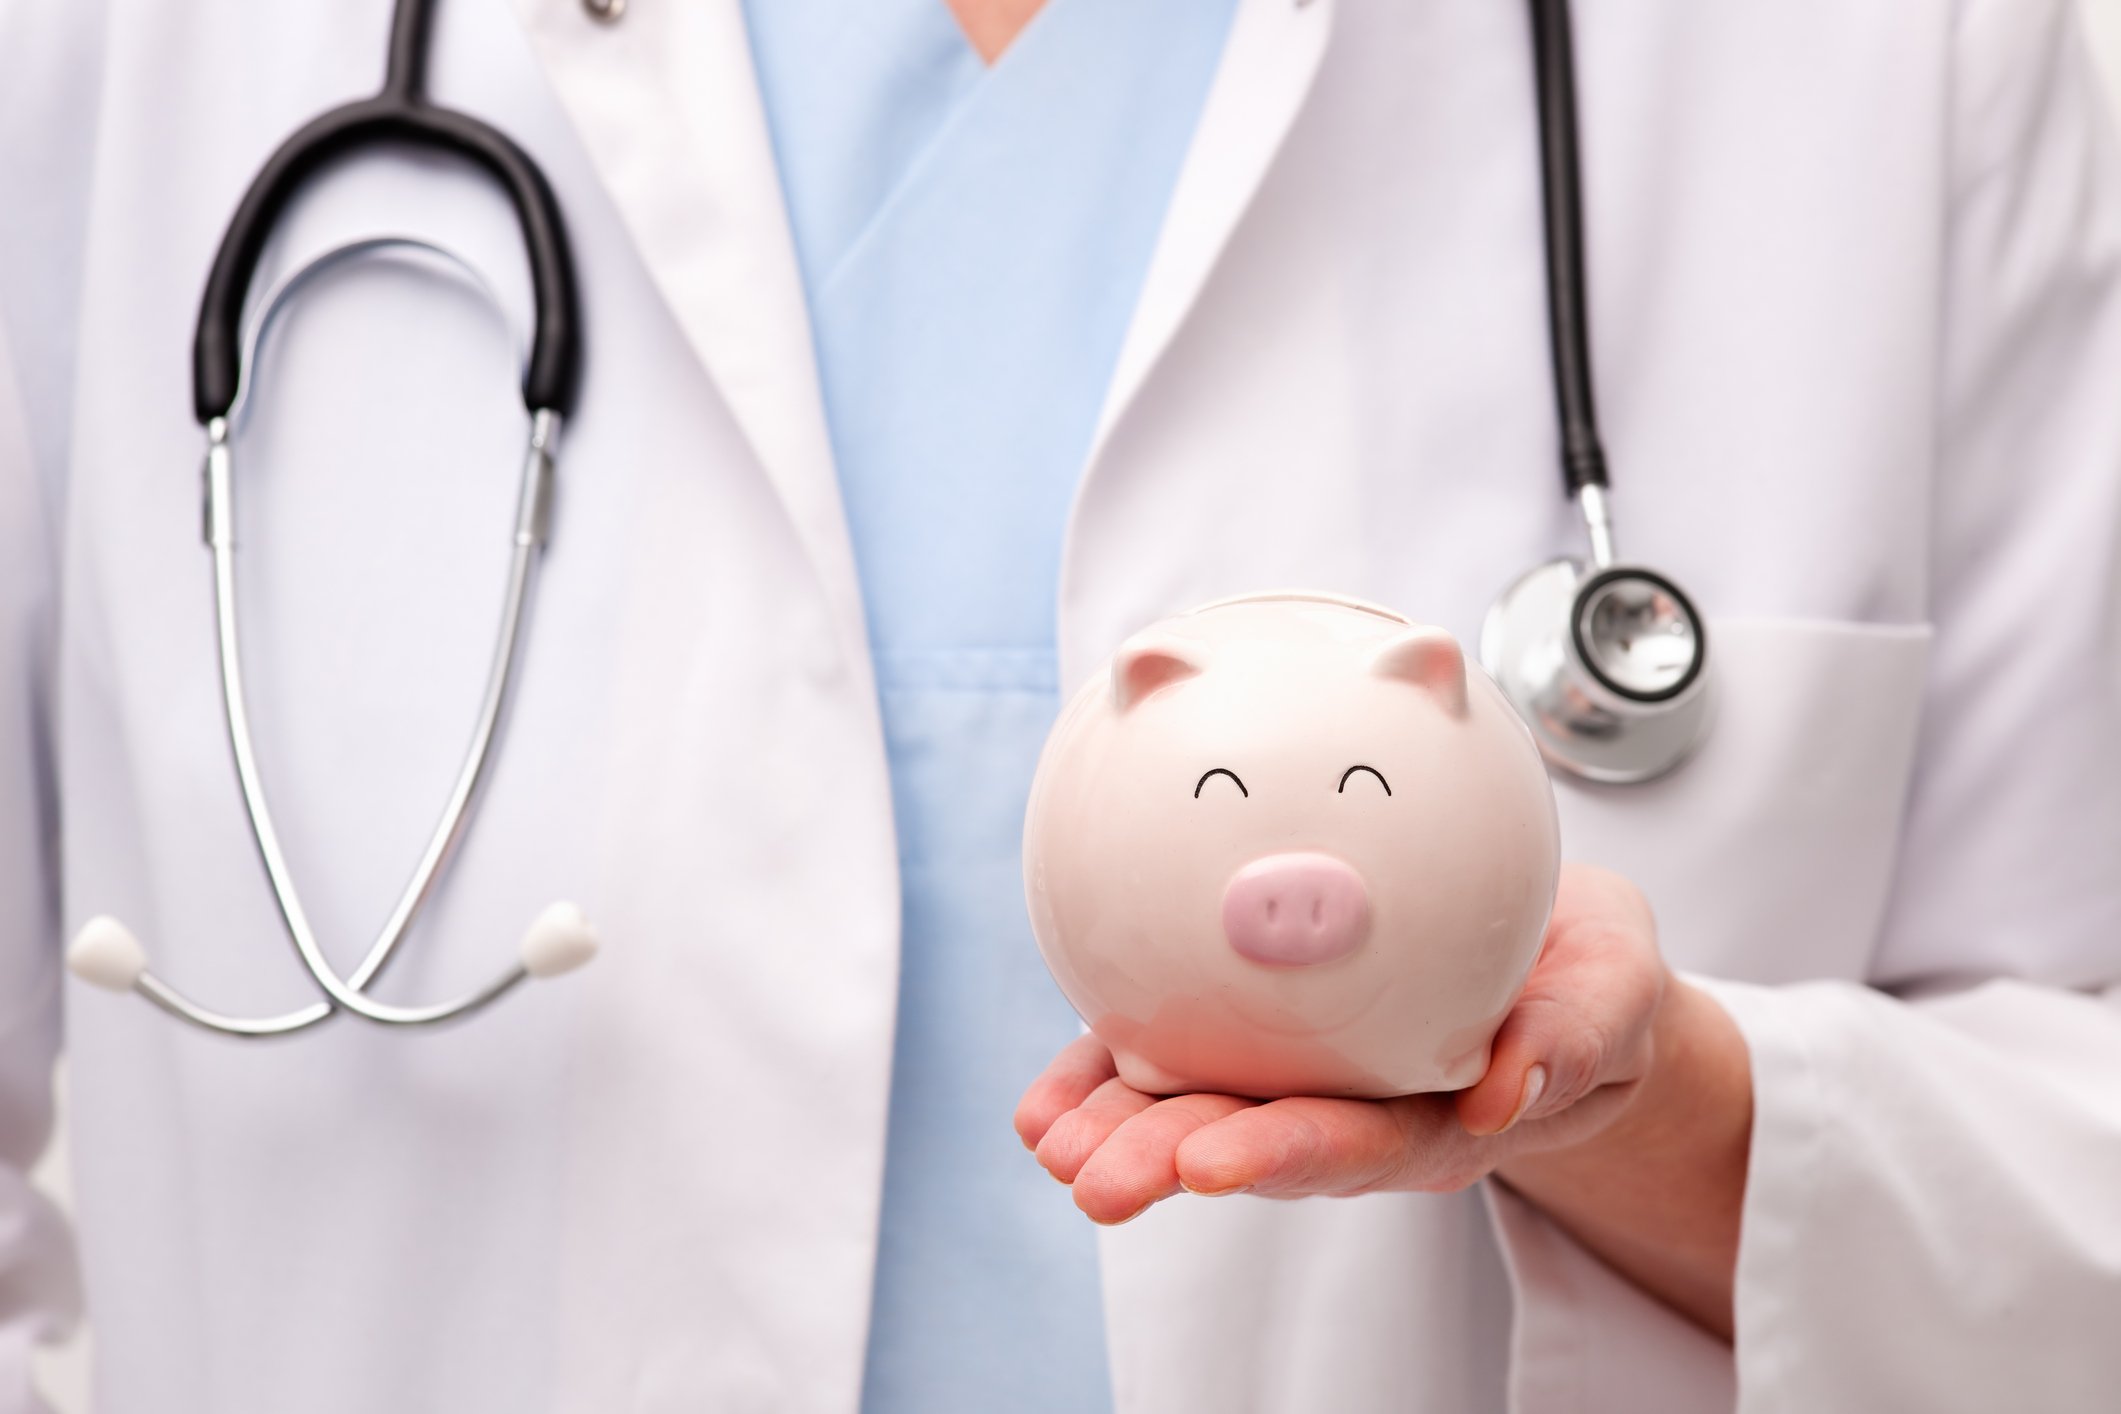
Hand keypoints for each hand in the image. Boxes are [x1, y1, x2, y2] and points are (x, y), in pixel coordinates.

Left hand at [1014, 863, 1668, 1221]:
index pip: (1358, 1144)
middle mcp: (1358, 1112)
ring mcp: (1302, 1079)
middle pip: (1258, 1143)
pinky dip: (1106, 1082)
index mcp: (1441, 1116)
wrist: (1560, 965)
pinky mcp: (1258, 1038)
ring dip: (1121, 1133)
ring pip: (1201, 1112)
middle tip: (1095, 1176)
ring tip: (1053, 1143)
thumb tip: (1509, 1091)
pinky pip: (1175, 1063)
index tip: (1210, 1165)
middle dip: (1171, 1162)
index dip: (1283, 1155)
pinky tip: (1043, 1109)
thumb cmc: (1587, 977)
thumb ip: (1576, 1035)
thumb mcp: (1615, 989)